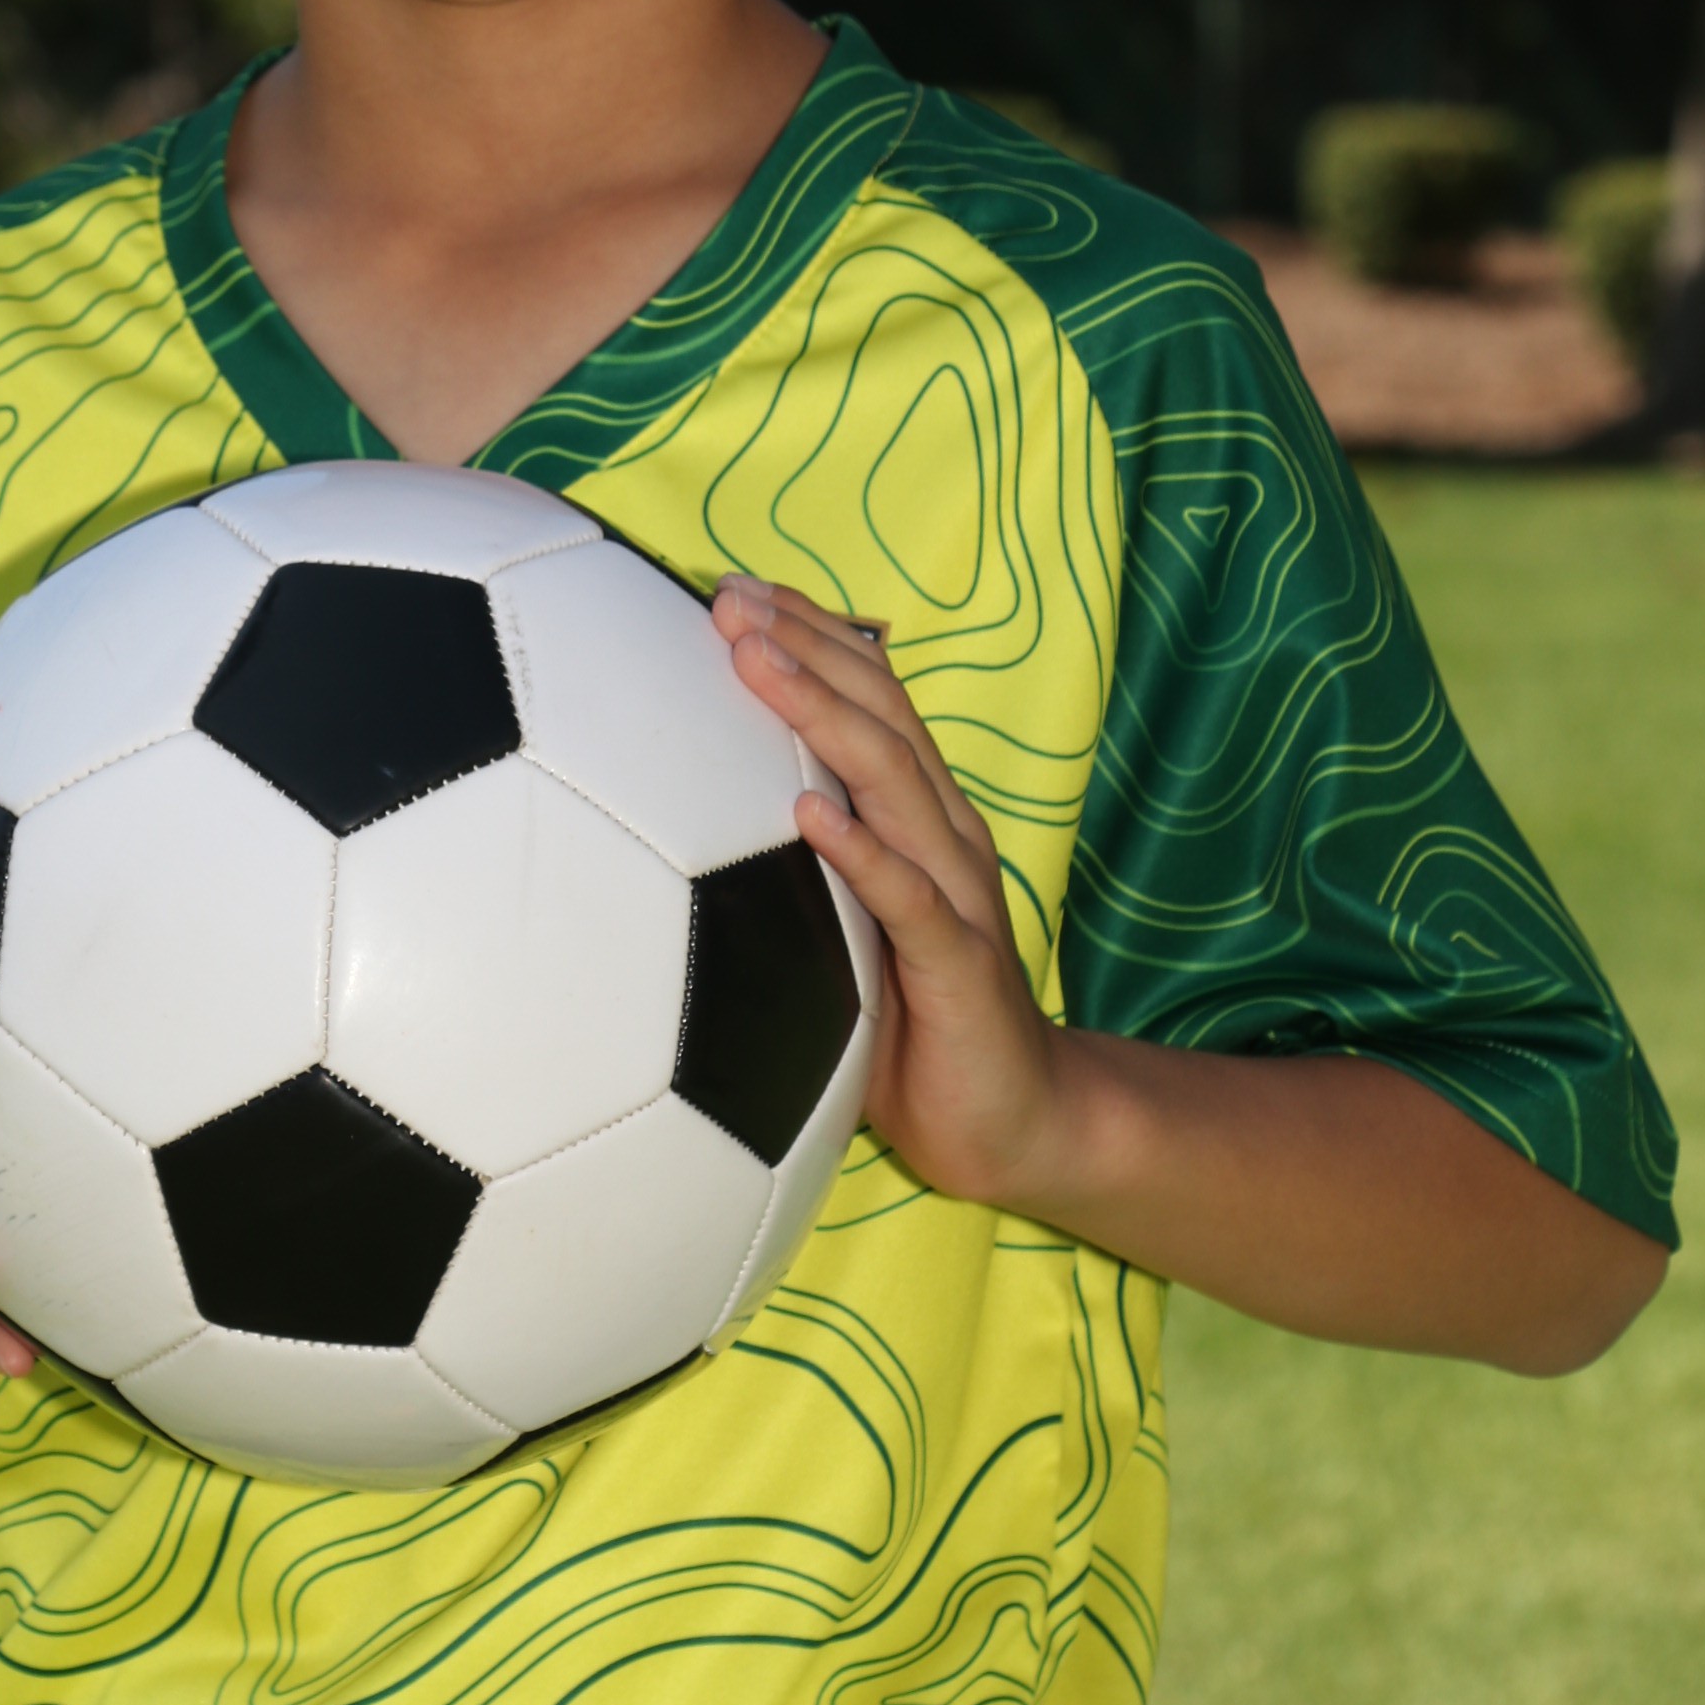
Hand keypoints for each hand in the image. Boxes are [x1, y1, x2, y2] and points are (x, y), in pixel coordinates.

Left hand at [711, 578, 1072, 1209]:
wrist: (1014, 1118)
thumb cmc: (913, 1021)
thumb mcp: (841, 926)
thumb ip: (794, 866)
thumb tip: (689, 821)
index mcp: (916, 816)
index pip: (867, 698)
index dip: (807, 634)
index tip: (732, 586)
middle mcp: (942, 833)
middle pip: (878, 712)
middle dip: (804, 645)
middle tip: (727, 596)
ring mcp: (956, 891)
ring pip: (891, 779)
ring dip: (819, 715)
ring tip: (754, 661)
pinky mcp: (958, 962)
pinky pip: (907, 896)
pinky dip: (859, 850)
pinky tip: (807, 813)